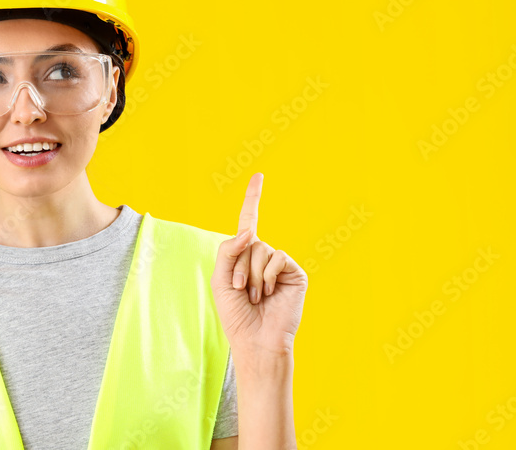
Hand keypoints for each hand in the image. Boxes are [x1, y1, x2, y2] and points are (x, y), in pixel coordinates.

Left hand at [211, 173, 307, 355]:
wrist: (255, 340)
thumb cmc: (235, 313)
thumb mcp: (220, 278)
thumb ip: (229, 249)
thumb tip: (251, 231)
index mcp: (244, 255)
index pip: (248, 222)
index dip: (253, 198)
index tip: (259, 175)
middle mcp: (263, 256)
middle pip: (248, 240)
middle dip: (238, 266)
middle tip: (240, 291)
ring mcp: (280, 264)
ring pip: (261, 249)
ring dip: (251, 275)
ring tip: (255, 296)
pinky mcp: (295, 273)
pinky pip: (278, 257)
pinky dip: (267, 275)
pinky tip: (268, 293)